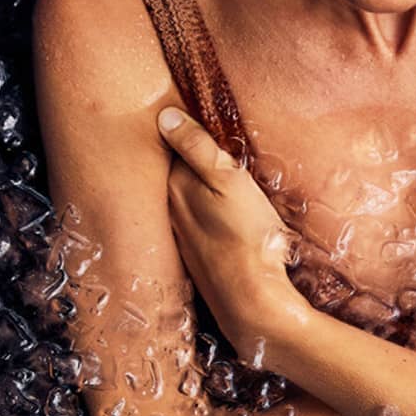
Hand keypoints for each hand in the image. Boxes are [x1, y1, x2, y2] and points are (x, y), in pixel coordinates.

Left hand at [157, 107, 304, 363]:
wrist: (252, 300)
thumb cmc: (247, 235)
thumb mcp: (228, 181)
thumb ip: (197, 148)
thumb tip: (163, 115)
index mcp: (175, 186)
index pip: (172, 147)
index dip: (185, 130)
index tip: (199, 116)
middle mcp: (169, 212)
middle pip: (172, 175)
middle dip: (183, 160)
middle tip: (204, 143)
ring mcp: (181, 237)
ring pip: (183, 201)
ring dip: (192, 190)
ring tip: (211, 176)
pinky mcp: (195, 258)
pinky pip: (193, 225)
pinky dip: (200, 215)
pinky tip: (216, 216)